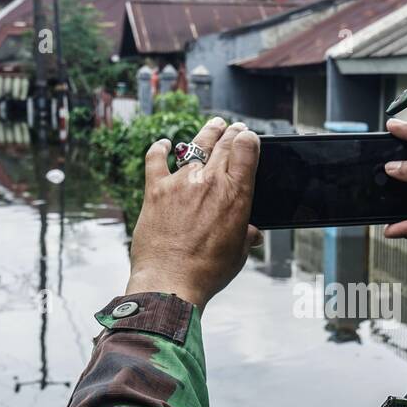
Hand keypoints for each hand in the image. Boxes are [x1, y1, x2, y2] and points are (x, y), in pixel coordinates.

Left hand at [125, 117, 261, 309]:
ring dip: (206, 133)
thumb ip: (246, 235)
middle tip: (235, 128)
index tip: (248, 137)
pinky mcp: (155, 190)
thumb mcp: (238, 253)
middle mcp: (209, 182)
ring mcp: (181, 183)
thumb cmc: (208, 271)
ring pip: (195, 147)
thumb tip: (251, 233)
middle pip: (223, 145)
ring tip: (214, 125)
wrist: (170, 281)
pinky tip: (164, 144)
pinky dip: (160, 149)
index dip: (248, 139)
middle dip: (231, 133)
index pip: (245, 150)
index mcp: (235, 195)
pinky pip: (156, 160)